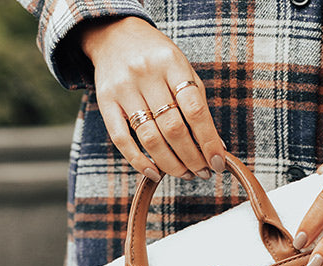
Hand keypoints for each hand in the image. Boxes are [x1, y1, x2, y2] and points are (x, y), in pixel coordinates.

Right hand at [80, 17, 225, 181]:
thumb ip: (198, 104)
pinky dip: (139, 162)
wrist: (114, 34)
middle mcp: (146, 74)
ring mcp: (123, 88)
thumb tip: (216, 147)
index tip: (218, 163)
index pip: (194, 110)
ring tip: (186, 173)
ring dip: (171, 164)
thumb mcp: (182, 68)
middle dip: (192, 158)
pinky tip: (155, 173)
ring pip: (150, 138)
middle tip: (203, 172)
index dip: (208, 141)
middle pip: (173, 128)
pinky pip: (121, 139)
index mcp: (171, 63)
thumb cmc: (157, 58)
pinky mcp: (105, 101)